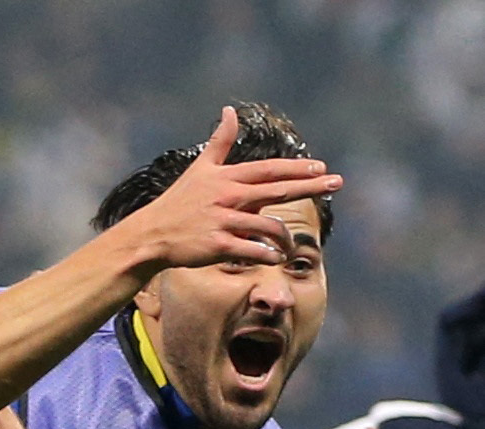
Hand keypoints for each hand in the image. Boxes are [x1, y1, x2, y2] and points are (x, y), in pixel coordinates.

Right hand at [122, 105, 342, 271]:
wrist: (150, 235)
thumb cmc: (178, 202)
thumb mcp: (199, 169)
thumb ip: (220, 141)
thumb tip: (229, 110)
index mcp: (226, 179)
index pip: (269, 170)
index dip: (297, 168)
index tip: (322, 167)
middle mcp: (227, 197)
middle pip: (277, 189)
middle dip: (310, 185)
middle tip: (337, 182)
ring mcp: (222, 222)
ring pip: (268, 226)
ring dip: (286, 237)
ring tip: (290, 247)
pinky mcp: (217, 245)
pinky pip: (252, 251)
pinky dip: (268, 254)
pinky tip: (275, 258)